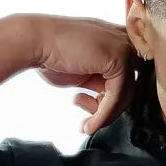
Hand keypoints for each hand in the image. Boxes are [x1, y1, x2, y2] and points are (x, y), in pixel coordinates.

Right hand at [31, 14, 135, 136]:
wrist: (37, 42)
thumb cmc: (53, 56)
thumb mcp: (84, 73)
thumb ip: (102, 82)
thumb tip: (112, 103)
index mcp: (112, 41)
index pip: (125, 78)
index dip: (110, 100)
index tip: (92, 112)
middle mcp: (120, 41)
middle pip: (128, 88)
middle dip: (108, 109)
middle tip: (87, 121)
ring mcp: (122, 46)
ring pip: (125, 95)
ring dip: (104, 116)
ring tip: (85, 125)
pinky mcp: (120, 57)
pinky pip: (117, 96)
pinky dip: (102, 115)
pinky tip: (88, 125)